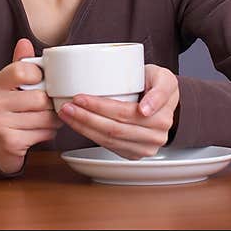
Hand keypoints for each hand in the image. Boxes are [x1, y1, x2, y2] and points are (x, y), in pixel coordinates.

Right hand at [0, 38, 63, 174]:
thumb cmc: (8, 112)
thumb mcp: (10, 87)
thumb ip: (19, 66)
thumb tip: (24, 42)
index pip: (21, 70)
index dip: (39, 76)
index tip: (42, 82)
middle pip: (39, 97)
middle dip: (51, 103)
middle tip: (51, 105)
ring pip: (44, 117)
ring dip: (53, 119)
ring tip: (48, 119)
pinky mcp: (9, 142)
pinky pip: (43, 133)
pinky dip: (49, 133)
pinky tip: (41, 131)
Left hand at [56, 64, 179, 158]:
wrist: (161, 100)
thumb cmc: (157, 84)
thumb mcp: (164, 77)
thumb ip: (160, 88)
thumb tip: (144, 111)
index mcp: (162, 117)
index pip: (124, 113)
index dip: (99, 107)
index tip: (80, 98)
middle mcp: (156, 137)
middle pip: (113, 129)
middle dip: (86, 117)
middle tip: (67, 105)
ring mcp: (145, 148)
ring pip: (108, 140)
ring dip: (83, 128)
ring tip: (67, 114)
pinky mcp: (133, 153)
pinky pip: (108, 146)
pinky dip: (89, 134)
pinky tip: (77, 124)